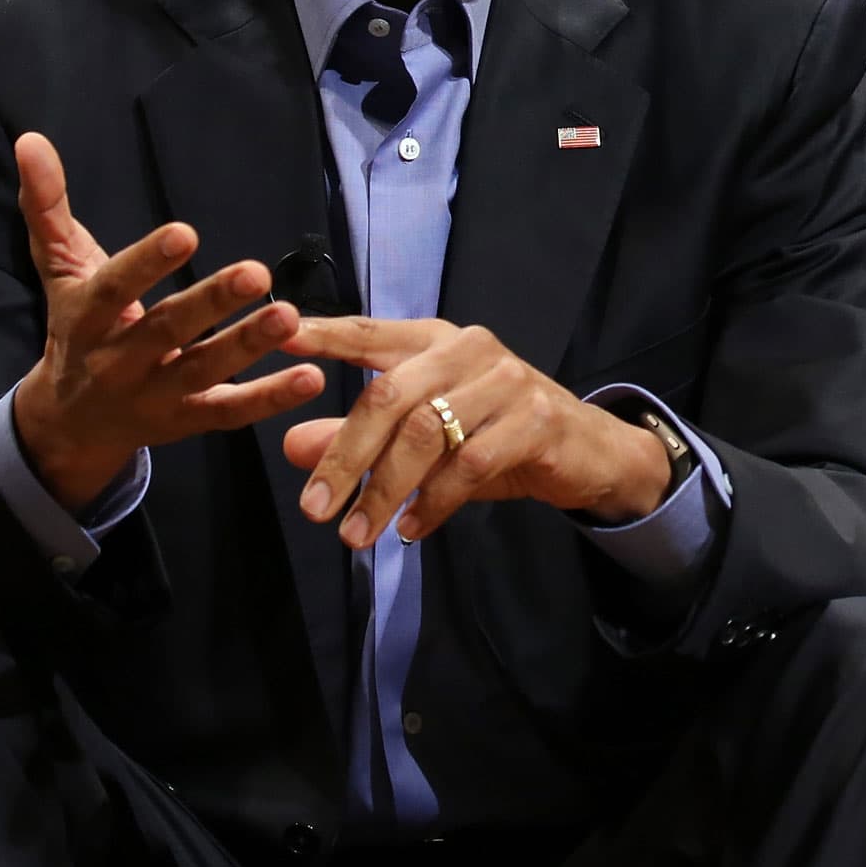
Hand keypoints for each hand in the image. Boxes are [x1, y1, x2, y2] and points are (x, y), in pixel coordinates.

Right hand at [6, 132, 324, 508]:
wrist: (67, 424)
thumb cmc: (75, 328)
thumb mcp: (58, 268)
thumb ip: (47, 206)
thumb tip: (31, 140)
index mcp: (87, 318)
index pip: (114, 288)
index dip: (147, 262)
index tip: (185, 233)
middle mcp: (118, 360)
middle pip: (165, 330)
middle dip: (209, 303)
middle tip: (255, 272)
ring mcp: (155, 395)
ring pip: (203, 370)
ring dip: (247, 346)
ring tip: (289, 316)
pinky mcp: (188, 421)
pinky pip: (229, 412)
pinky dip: (270, 398)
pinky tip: (310, 378)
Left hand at [279, 318, 671, 548]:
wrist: (587, 452)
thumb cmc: (495, 436)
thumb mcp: (424, 437)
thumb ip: (359, 437)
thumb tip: (291, 446)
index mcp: (436, 340)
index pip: (370, 332)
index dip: (324, 334)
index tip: (278, 338)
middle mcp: (469, 349)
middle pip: (389, 396)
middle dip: (345, 457)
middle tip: (313, 510)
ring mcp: (505, 382)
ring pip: (426, 435)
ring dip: (384, 491)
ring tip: (356, 535)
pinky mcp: (534, 421)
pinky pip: (469, 465)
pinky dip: (434, 502)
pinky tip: (412, 529)